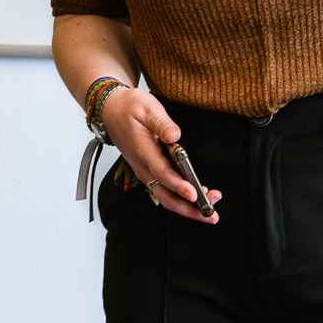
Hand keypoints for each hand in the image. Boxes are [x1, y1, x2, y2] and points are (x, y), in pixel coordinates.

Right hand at [98, 85, 221, 223]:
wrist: (111, 110)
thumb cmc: (128, 108)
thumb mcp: (147, 108)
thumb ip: (162, 123)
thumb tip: (175, 135)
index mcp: (143, 152)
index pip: (163, 174)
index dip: (179, 186)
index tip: (195, 194)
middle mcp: (143, 167)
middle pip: (166, 197)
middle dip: (189, 209)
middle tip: (211, 214)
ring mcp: (145, 171)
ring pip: (166, 198)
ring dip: (188, 207)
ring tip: (210, 208)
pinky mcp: (149, 171)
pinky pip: (165, 190)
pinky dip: (181, 198)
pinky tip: (198, 195)